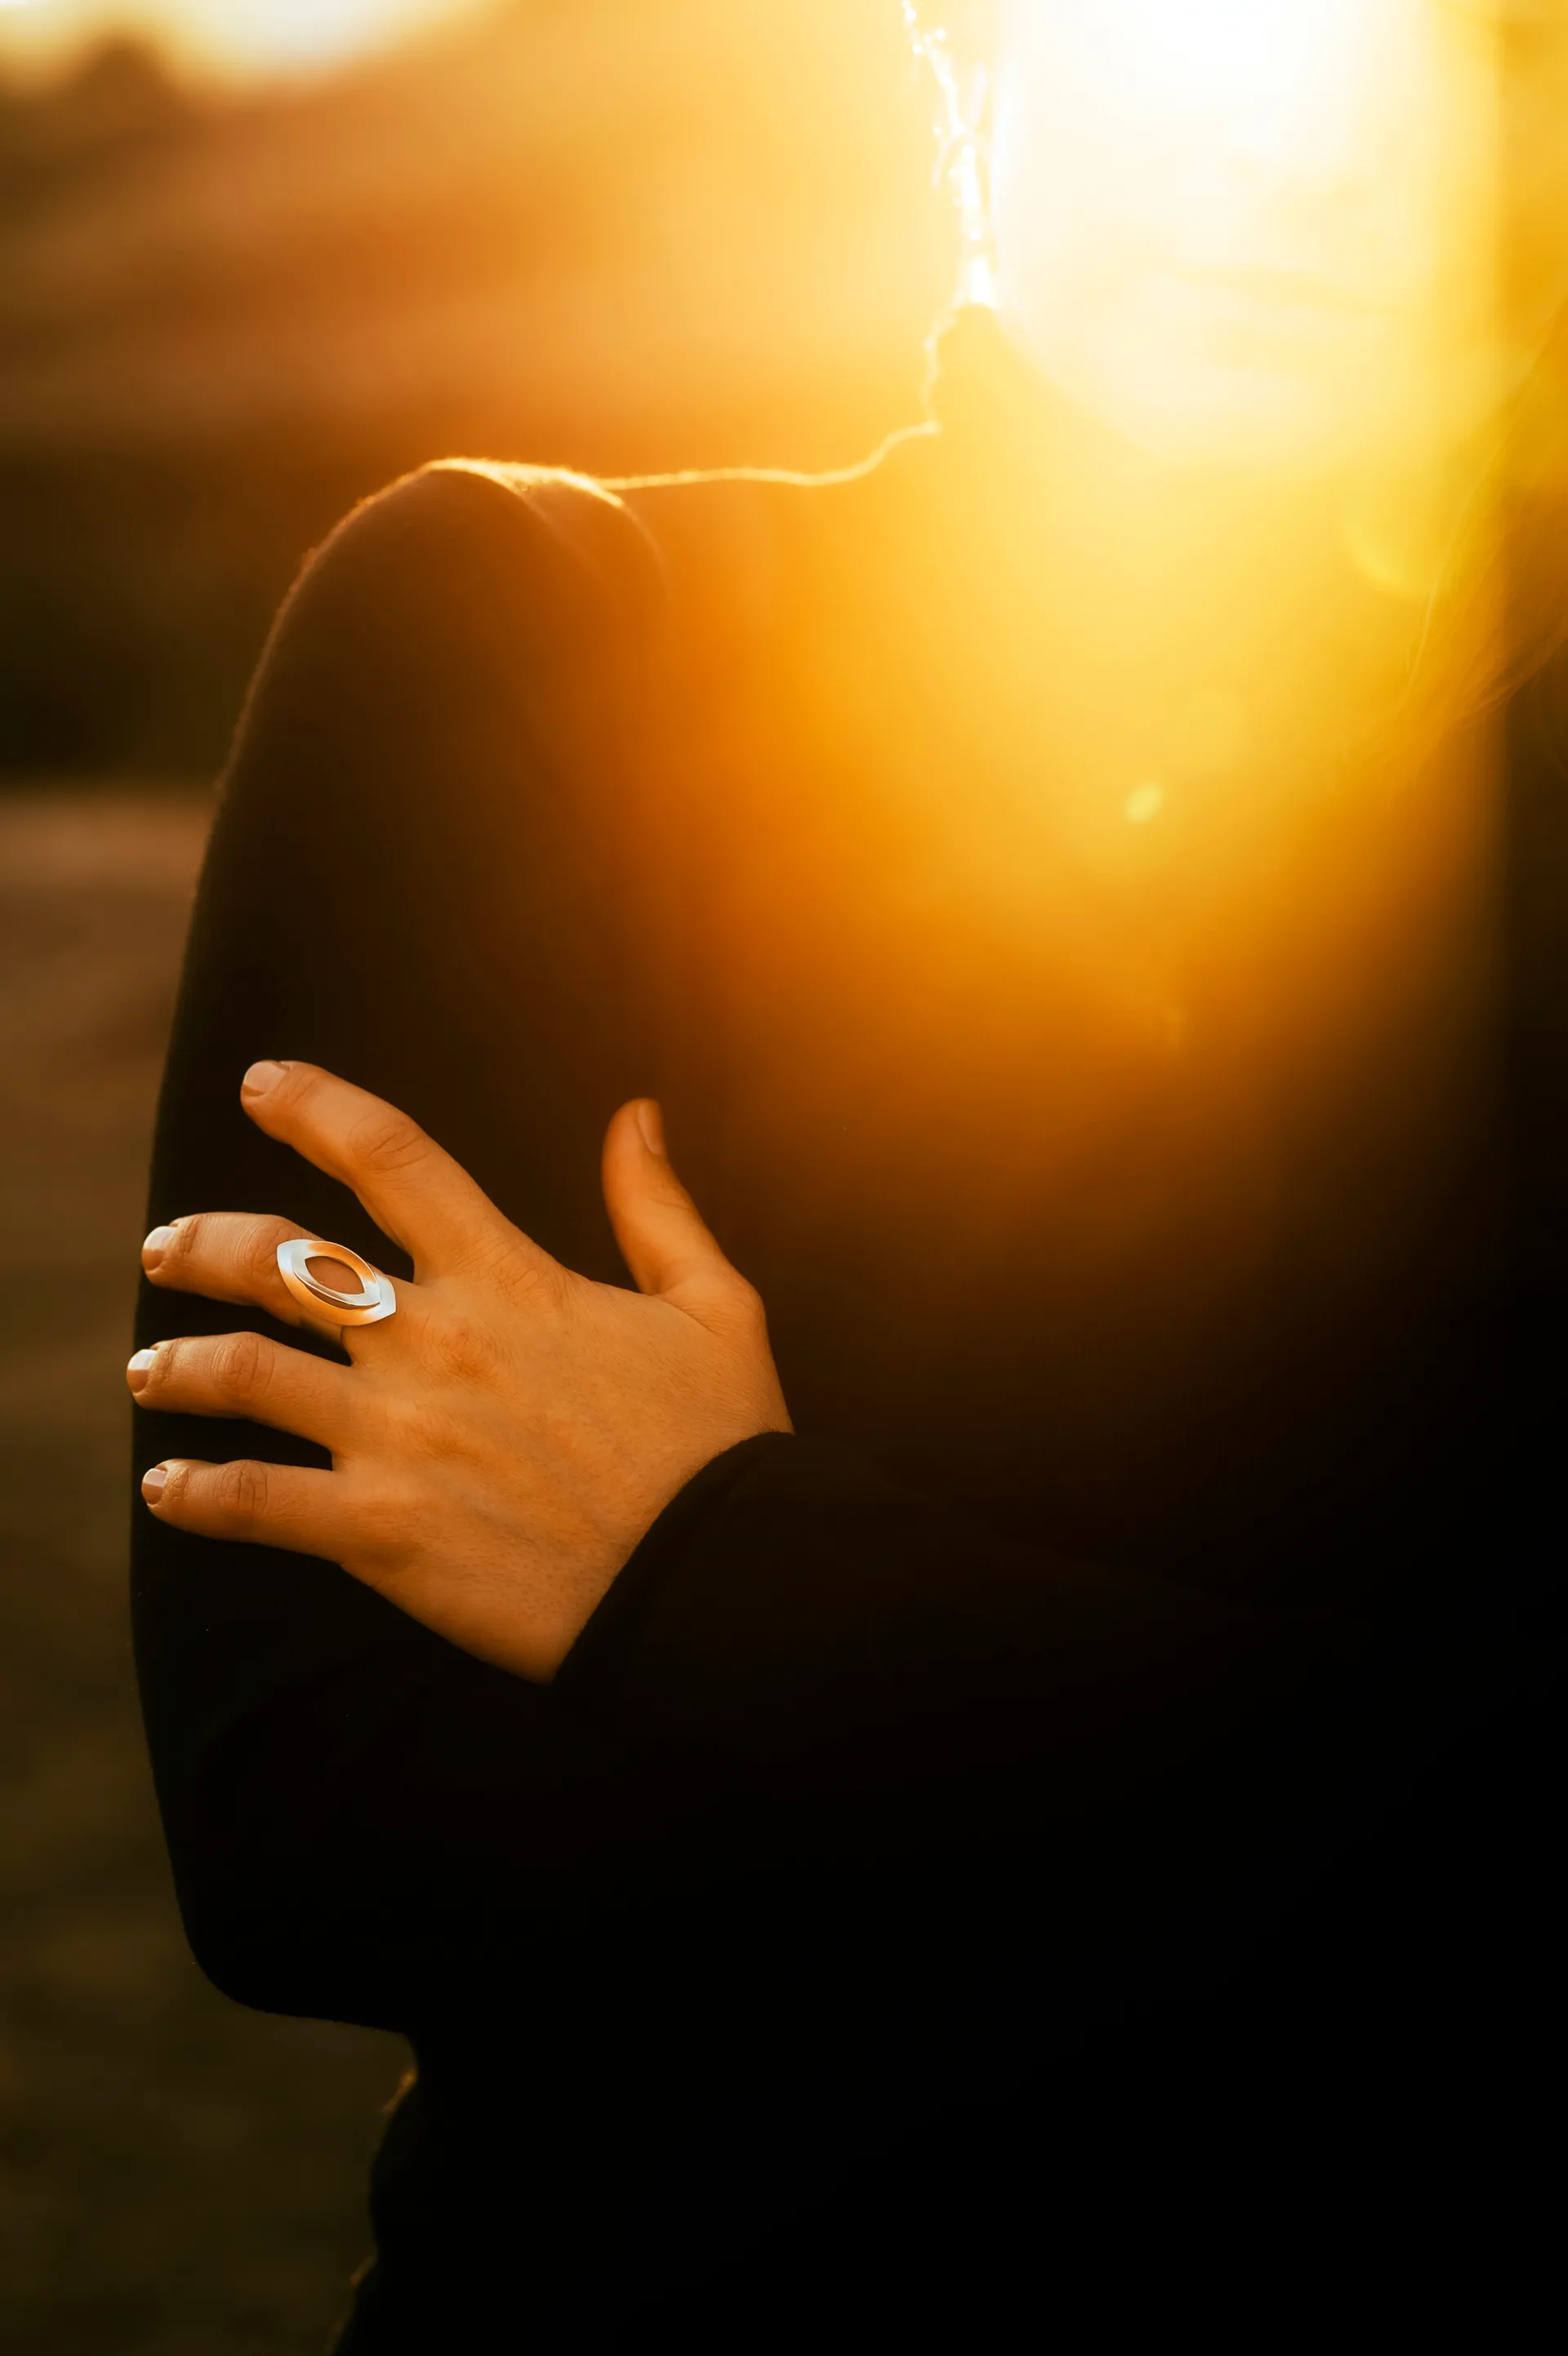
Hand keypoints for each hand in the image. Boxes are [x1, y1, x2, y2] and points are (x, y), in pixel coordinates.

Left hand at [130, 1061, 790, 1680]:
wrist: (716, 1583)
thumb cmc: (723, 1447)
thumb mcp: (714, 1306)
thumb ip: (658, 1209)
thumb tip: (636, 1116)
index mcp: (510, 1279)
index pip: (390, 1157)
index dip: (315, 1105)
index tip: (264, 1084)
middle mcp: (436, 1343)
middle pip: (278, 1260)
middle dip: (203, 1244)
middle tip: (166, 1249)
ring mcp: (399, 1437)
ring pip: (244, 1375)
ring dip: (179, 1368)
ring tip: (152, 1374)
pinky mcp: (380, 1532)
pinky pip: (254, 1503)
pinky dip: (196, 1495)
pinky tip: (170, 1490)